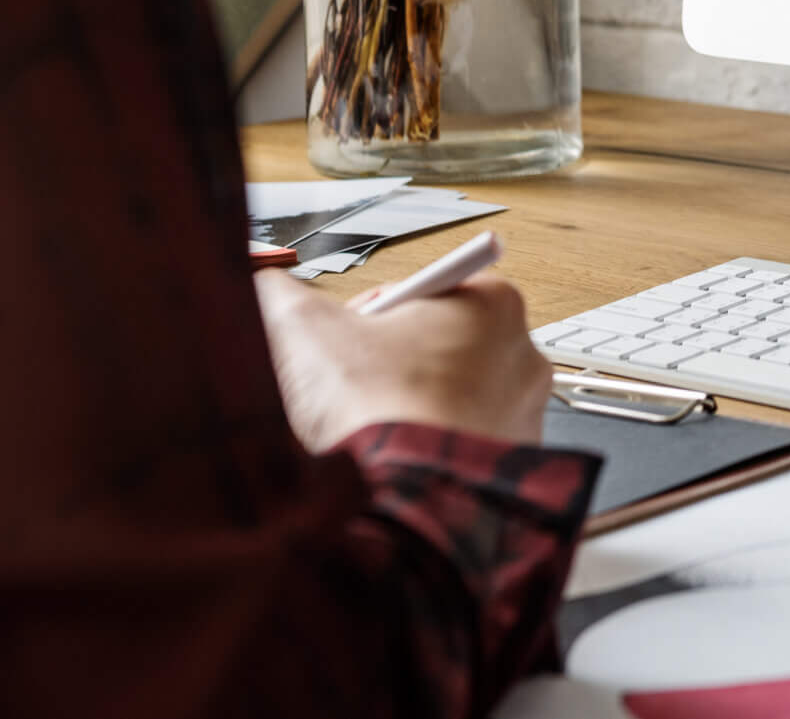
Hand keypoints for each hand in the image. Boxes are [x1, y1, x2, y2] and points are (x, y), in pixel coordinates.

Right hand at [256, 268, 552, 450]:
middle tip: (354, 384)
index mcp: (494, 303)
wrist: (399, 503)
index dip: (374, 315)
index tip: (352, 338)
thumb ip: (281, 293)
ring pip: (448, 396)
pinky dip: (425, 449)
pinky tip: (392, 458)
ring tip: (370, 426)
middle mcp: (522, 357)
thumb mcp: (304, 327)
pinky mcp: (508, 468)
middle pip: (439, 343)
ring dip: (406, 405)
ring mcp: (522, 416)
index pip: (425, 291)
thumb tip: (267, 287)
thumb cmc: (372, 412)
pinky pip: (458, 445)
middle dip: (390, 360)